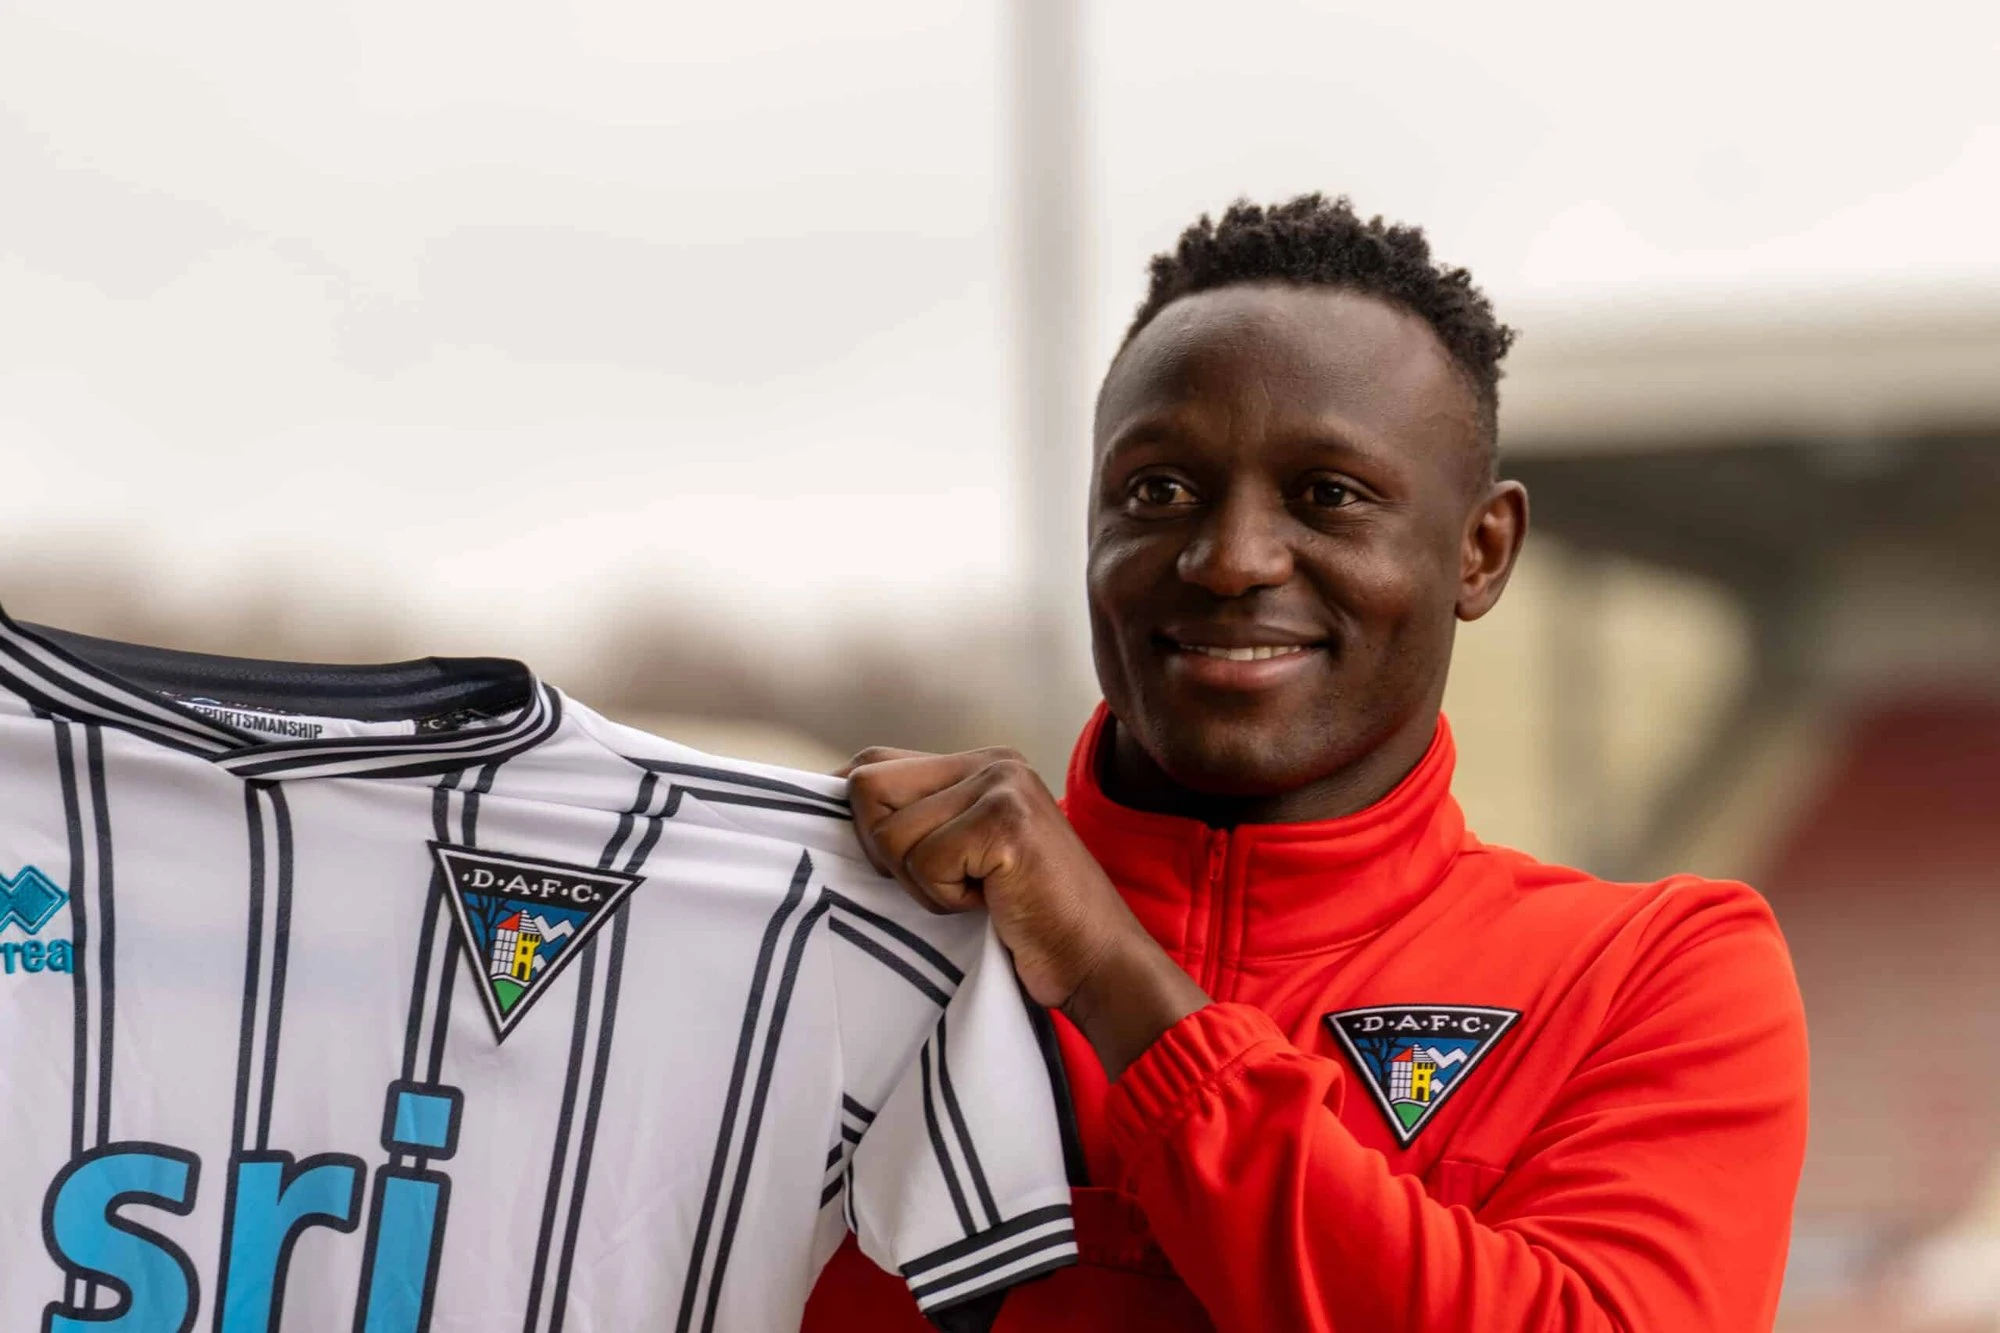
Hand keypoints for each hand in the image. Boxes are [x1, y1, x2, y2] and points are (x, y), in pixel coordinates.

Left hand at [840, 746, 1207, 1078]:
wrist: (1098, 963)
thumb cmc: (1025, 922)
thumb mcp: (966, 857)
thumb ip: (919, 821)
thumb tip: (831, 806)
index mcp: (981, 764)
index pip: (874, 763)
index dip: (852, 812)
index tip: (865, 858)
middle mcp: (992, 762)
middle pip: (867, 786)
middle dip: (882, 850)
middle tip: (938, 882)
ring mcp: (1002, 787)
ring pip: (890, 833)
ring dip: (921, 884)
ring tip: (975, 896)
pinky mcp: (1005, 823)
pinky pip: (923, 862)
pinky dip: (945, 899)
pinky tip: (990, 904)